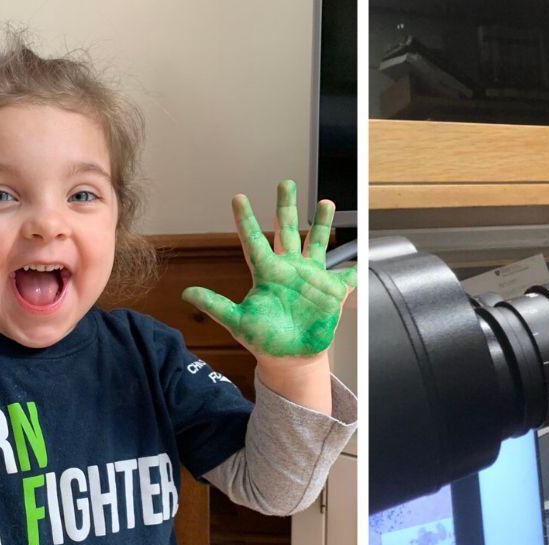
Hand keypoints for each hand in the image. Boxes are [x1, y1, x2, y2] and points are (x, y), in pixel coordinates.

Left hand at [183, 180, 355, 359]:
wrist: (289, 357)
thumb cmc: (264, 339)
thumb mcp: (238, 322)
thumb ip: (216, 306)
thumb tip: (187, 293)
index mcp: (267, 273)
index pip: (253, 240)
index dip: (245, 220)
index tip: (238, 198)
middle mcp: (289, 269)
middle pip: (288, 231)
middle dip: (286, 207)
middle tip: (285, 183)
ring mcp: (311, 278)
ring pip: (317, 243)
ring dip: (321, 224)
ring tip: (325, 202)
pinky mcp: (331, 292)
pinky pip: (346, 278)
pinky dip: (355, 270)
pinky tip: (361, 258)